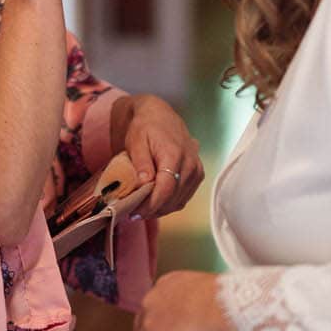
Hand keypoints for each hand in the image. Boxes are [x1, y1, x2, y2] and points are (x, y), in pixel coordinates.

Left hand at [112, 95, 202, 217]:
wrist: (160, 116)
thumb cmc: (145, 128)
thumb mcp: (137, 141)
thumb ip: (141, 163)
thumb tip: (143, 184)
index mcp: (175, 154)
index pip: (166, 188)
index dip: (151, 204)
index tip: (135, 211)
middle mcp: (190, 164)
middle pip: (173, 197)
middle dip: (153, 210)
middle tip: (133, 214)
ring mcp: (196, 170)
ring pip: (179, 201)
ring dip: (160, 210)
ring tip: (141, 211)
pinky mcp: (197, 175)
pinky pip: (184, 197)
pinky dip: (169, 204)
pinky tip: (154, 205)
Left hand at [130, 270, 232, 330]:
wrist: (227, 309)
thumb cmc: (229, 301)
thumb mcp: (209, 298)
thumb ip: (200, 307)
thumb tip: (209, 318)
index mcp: (167, 286)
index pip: (156, 309)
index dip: (162, 326)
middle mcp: (152, 303)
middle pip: (144, 327)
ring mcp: (150, 326)